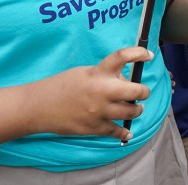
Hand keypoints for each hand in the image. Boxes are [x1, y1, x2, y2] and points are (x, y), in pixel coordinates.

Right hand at [31, 47, 151, 141]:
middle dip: (143, 91)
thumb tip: (125, 83)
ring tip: (134, 108)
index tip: (149, 55)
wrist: (38, 107)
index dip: (139, 53)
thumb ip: (105, 76)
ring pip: (131, 112)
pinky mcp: (94, 128)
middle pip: (136, 91)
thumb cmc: (61, 85)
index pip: (122, 57)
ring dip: (136, 110)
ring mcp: (99, 111)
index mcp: (97, 73)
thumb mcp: (85, 73)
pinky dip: (124, 132)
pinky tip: (127, 132)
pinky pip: (116, 131)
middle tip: (143, 92)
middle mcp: (101, 91)